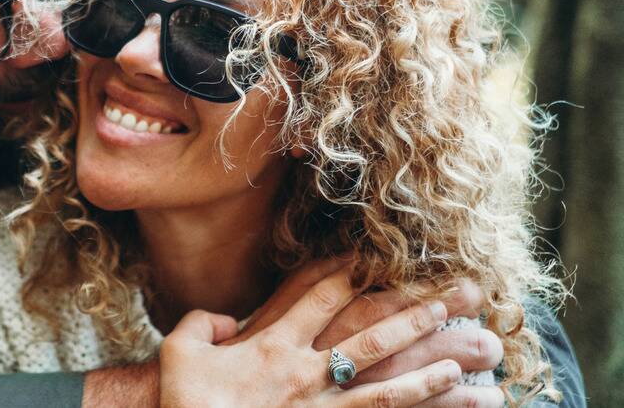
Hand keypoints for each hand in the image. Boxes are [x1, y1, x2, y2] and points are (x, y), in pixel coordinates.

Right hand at [159, 263, 463, 406]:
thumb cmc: (182, 400)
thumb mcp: (179, 350)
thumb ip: (204, 321)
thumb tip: (226, 318)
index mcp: (271, 345)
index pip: (321, 297)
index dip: (350, 271)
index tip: (378, 253)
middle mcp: (304, 374)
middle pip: (372, 335)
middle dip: (417, 311)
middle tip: (459, 294)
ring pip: (387, 386)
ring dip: (431, 369)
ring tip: (468, 356)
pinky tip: (447, 407)